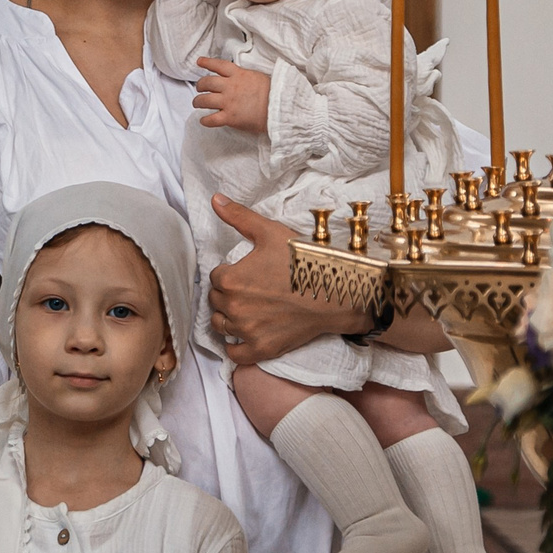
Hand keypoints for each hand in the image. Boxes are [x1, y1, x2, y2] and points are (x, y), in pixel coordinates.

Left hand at [195, 56, 269, 133]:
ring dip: (198, 102)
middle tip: (199, 88)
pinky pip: (211, 119)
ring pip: (204, 100)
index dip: (207, 62)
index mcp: (238, 75)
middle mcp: (230, 87)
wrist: (280, 108)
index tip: (200, 62)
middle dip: (200, 85)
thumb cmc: (274, 93)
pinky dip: (205, 120)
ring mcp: (228, 102)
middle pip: (206, 82)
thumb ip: (244, 76)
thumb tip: (239, 78)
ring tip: (197, 103)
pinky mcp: (230, 117)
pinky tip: (204, 120)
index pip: (218, 65)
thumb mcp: (258, 77)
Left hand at [208, 195, 367, 365]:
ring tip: (249, 309)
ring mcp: (247, 330)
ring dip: (229, 317)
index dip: (230, 273)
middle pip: (216, 301)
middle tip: (251, 289)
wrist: (337, 292)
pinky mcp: (261, 348)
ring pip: (221, 325)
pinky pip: (235, 353)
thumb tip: (215, 199)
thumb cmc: (305, 260)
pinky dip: (236, 346)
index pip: (215, 278)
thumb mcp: (271, 232)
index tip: (247, 273)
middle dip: (229, 294)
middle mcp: (233, 307)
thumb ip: (239, 217)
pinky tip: (245, 335)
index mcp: (230, 279)